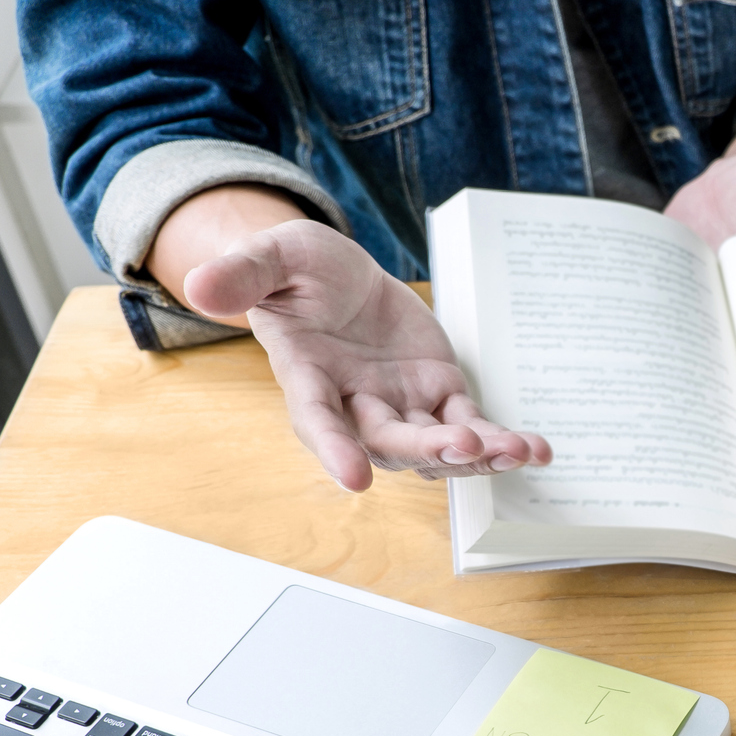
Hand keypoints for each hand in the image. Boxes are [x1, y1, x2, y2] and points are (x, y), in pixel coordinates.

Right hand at [183, 218, 552, 491]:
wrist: (337, 276)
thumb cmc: (298, 271)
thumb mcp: (272, 257)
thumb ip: (243, 274)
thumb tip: (197, 285)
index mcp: (308, 380)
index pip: (318, 421)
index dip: (333, 450)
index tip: (352, 478)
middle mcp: (355, 407)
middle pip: (391, 443)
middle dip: (428, 449)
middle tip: (465, 444)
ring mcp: (401, 408)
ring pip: (438, 448)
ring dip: (477, 455)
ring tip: (516, 452)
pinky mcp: (440, 397)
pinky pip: (475, 427)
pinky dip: (504, 442)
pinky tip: (537, 449)